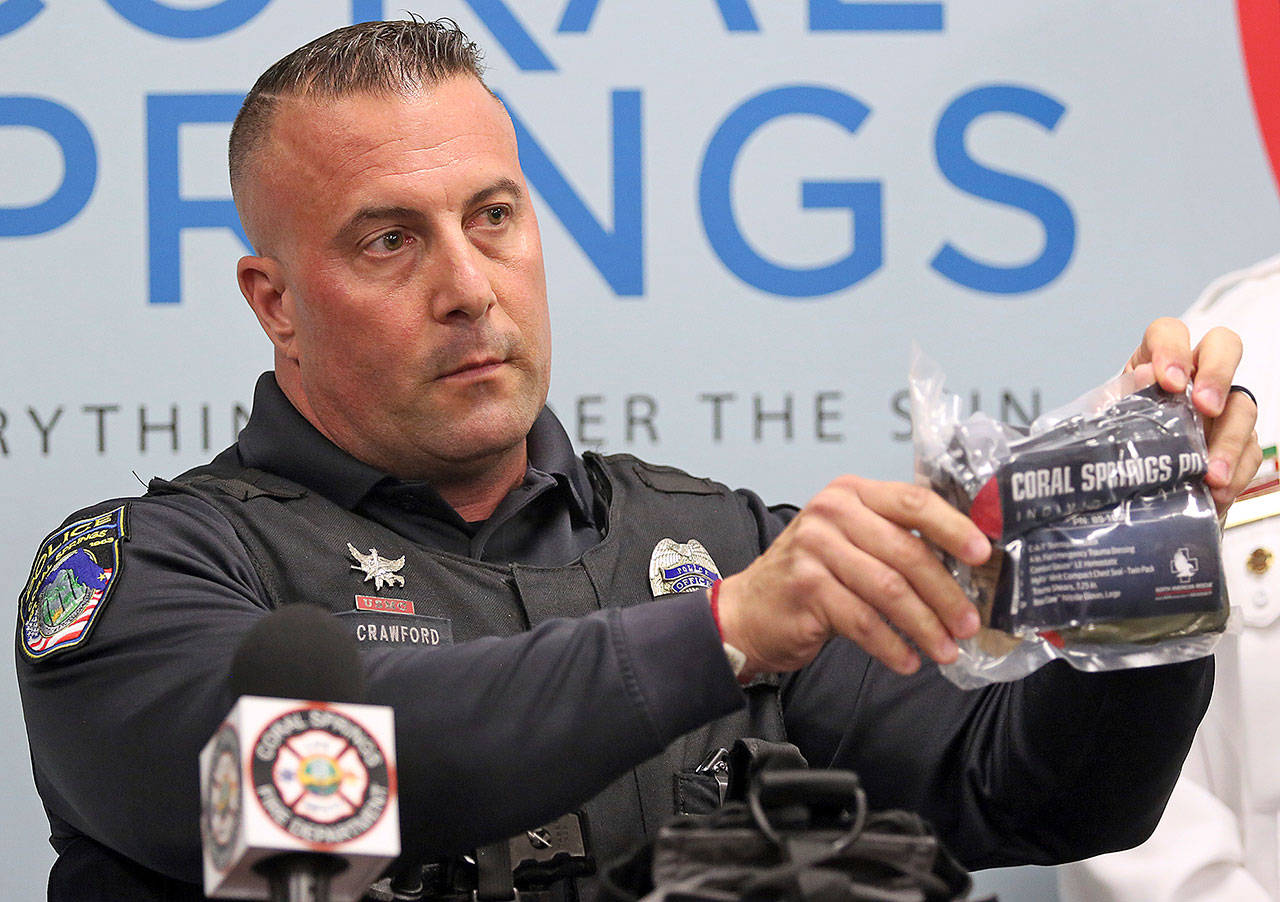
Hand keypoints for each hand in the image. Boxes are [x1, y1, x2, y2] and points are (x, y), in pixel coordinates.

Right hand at [715, 476, 989, 678]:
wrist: (749, 609)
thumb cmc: (811, 575)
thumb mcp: (850, 541)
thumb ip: (895, 540)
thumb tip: (966, 566)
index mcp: (851, 493)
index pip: (913, 501)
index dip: (954, 528)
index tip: (983, 554)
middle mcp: (831, 513)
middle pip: (906, 552)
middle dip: (945, 593)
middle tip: (968, 623)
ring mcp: (814, 548)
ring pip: (889, 590)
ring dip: (924, 625)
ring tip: (945, 649)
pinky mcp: (806, 587)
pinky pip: (862, 621)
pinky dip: (891, 645)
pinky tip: (907, 661)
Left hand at [1126, 318, 1261, 512]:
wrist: (1130, 484)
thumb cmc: (1118, 440)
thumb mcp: (1110, 420)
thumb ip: (1123, 398)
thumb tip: (1144, 377)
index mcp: (1157, 361)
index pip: (1170, 333)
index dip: (1172, 350)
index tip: (1168, 381)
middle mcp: (1196, 375)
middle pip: (1224, 348)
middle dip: (1218, 375)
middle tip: (1205, 407)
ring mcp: (1223, 407)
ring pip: (1243, 407)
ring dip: (1228, 442)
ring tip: (1210, 474)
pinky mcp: (1238, 442)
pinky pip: (1249, 451)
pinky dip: (1235, 473)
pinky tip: (1218, 491)